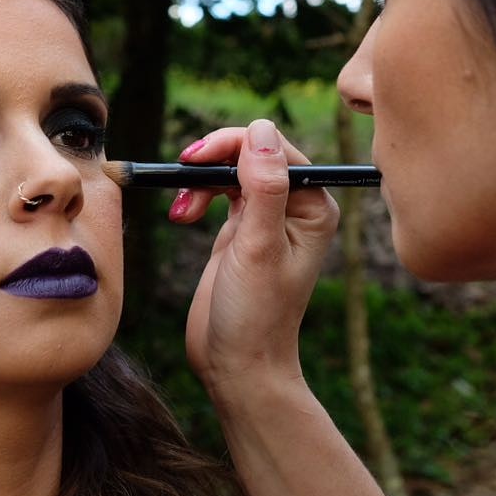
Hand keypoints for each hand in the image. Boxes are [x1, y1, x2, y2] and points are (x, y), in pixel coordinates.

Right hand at [171, 118, 339, 394]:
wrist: (236, 364)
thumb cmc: (255, 315)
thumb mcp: (257, 248)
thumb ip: (263, 188)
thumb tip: (261, 131)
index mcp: (313, 207)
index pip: (275, 148)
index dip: (235, 144)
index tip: (197, 161)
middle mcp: (295, 208)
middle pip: (252, 152)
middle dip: (215, 159)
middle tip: (184, 172)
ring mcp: (267, 218)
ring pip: (232, 169)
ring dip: (201, 179)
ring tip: (182, 210)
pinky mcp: (242, 230)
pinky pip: (219, 191)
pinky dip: (197, 195)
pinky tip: (182, 214)